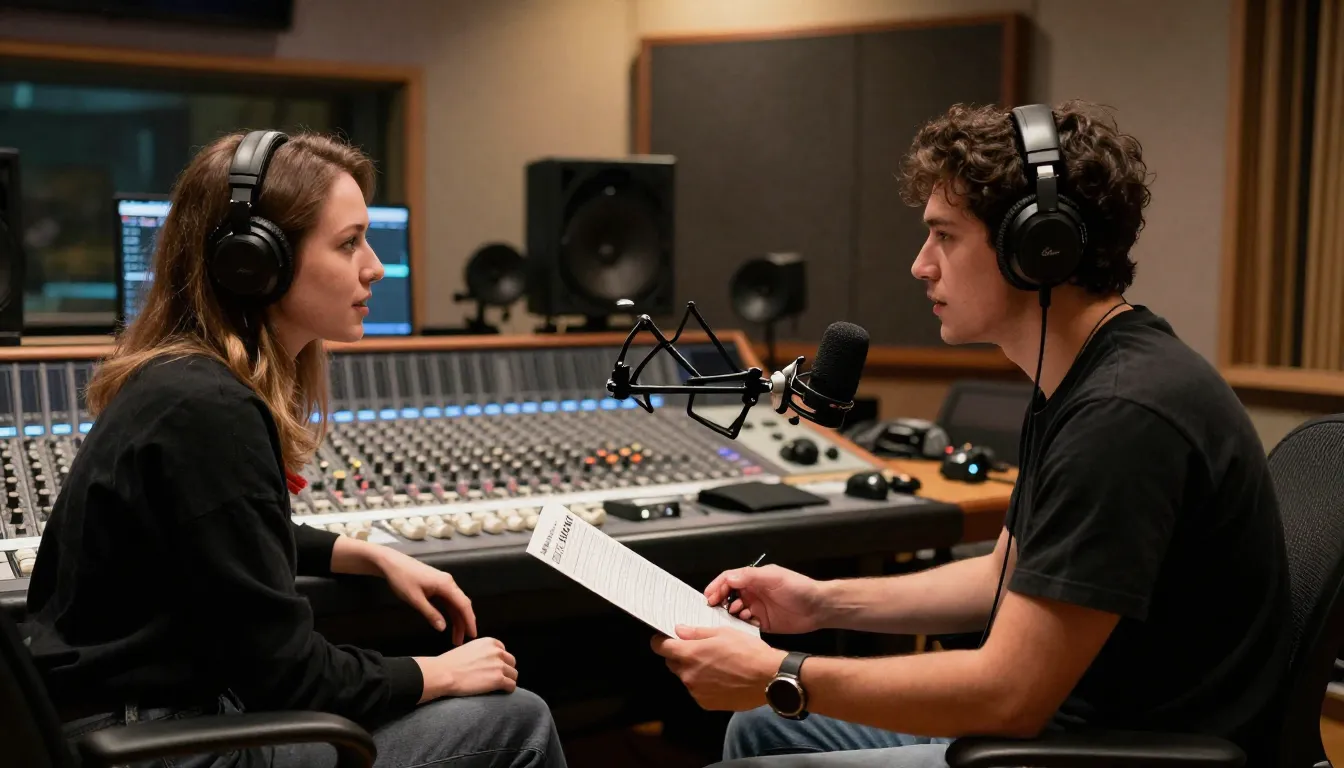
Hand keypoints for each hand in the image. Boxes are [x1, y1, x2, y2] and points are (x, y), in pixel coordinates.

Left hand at [376, 550, 477, 643]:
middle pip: (462, 604)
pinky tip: (449, 622)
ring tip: (455, 636)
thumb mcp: (415, 599)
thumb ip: (430, 613)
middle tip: (462, 641)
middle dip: (464, 623)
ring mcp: (443, 583)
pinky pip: (448, 600)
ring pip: (455, 603)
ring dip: (457, 619)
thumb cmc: (402, 579)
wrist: (391, 563)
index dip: (469, 621)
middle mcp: (449, 583)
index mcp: (446, 585)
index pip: (463, 605)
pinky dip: (450, 612)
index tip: (472, 635)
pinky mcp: (437, 585)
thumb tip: (443, 628)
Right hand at [416, 637, 516, 701]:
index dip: (499, 661)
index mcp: (489, 642)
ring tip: (498, 687)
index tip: (493, 668)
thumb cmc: (450, 663)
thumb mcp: (469, 648)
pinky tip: (501, 692)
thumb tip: (487, 661)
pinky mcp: (499, 679)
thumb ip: (482, 652)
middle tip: (496, 678)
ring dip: (507, 680)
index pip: (503, 651)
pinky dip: (508, 690)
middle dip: (505, 670)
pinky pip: (511, 686)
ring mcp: (499, 665)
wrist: (444, 673)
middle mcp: (497, 652)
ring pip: (513, 674)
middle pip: (511, 662)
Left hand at [651, 626, 786, 710]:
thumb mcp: (723, 632)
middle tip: (699, 650)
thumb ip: (697, 633)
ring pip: (686, 677)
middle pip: (672, 663)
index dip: (661, 641)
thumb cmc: (749, 653)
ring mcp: (697, 691)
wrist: (768, 678)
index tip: (663, 639)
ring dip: (694, 670)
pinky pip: (697, 691)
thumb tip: (680, 630)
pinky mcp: (706, 703)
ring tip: (716, 664)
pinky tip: (721, 677)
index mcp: (690, 654)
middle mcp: (689, 674)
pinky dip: (704, 684)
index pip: (661, 647)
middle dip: (680, 655)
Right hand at [704, 564, 824, 633]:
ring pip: (735, 611)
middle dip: (720, 601)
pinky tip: (746, 624)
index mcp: (754, 579)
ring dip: (732, 614)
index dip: (717, 586)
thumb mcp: (774, 577)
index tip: (709, 596)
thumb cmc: (798, 587)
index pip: (729, 580)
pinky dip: (742, 625)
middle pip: (729, 596)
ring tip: (736, 615)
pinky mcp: (763, 623)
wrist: (818, 608)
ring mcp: (758, 608)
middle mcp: (753, 593)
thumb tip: (729, 578)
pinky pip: (746, 625)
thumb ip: (750, 576)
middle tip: (715, 609)